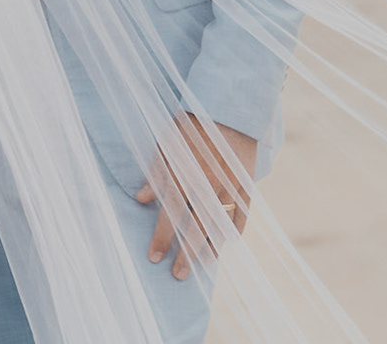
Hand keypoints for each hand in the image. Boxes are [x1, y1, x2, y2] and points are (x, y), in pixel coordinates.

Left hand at [136, 114, 257, 279]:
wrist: (228, 112)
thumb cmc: (190, 126)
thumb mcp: (165, 145)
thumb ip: (154, 174)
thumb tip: (140, 199)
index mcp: (183, 176)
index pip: (170, 216)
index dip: (162, 239)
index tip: (154, 258)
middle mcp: (206, 186)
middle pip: (195, 229)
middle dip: (186, 255)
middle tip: (177, 275)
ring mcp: (229, 188)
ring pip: (219, 227)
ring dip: (209, 249)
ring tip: (202, 267)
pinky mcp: (246, 187)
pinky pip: (241, 215)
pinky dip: (234, 230)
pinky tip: (226, 244)